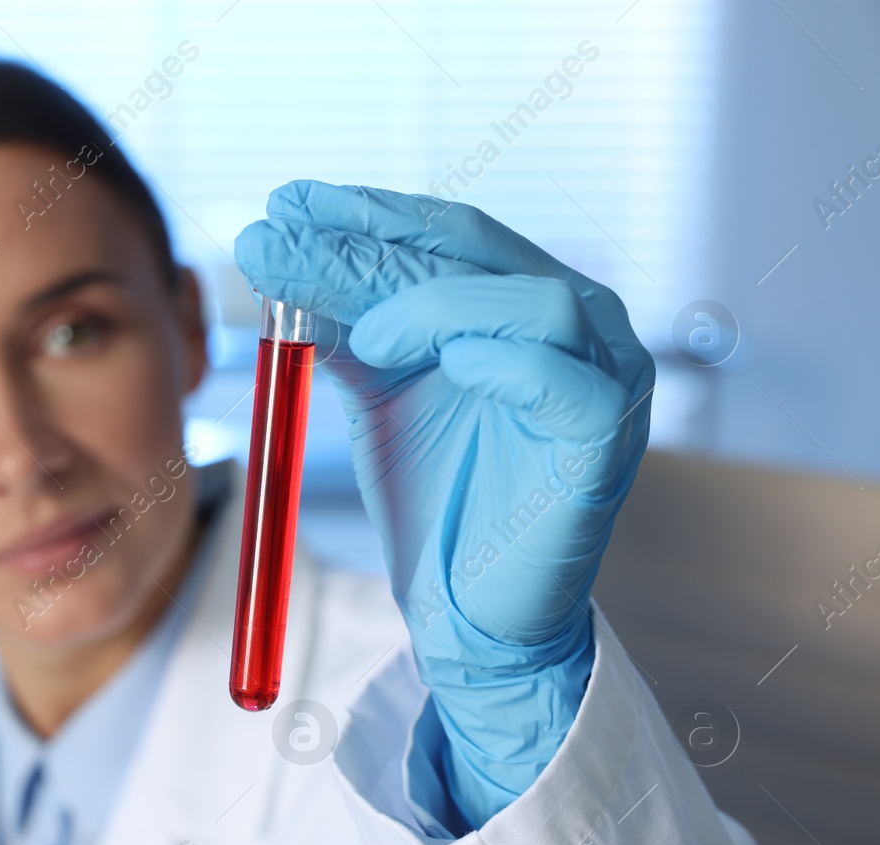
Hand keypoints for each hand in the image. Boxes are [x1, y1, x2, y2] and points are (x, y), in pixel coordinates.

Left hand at [235, 181, 652, 827]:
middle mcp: (575, 324)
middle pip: (473, 255)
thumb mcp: (376, 388)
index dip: (366, 212)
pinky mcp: (604, 441)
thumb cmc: (435, 494)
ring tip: (365, 334)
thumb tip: (275, 246)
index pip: (445, 233)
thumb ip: (342, 320)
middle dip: (369, 244)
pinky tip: (449, 363)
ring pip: (535, 301)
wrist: (466, 607)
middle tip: (282, 239)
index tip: (285, 202)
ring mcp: (603, 377)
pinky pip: (565, 381)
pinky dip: (504, 361)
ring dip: (436, 304)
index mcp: (521, 302)